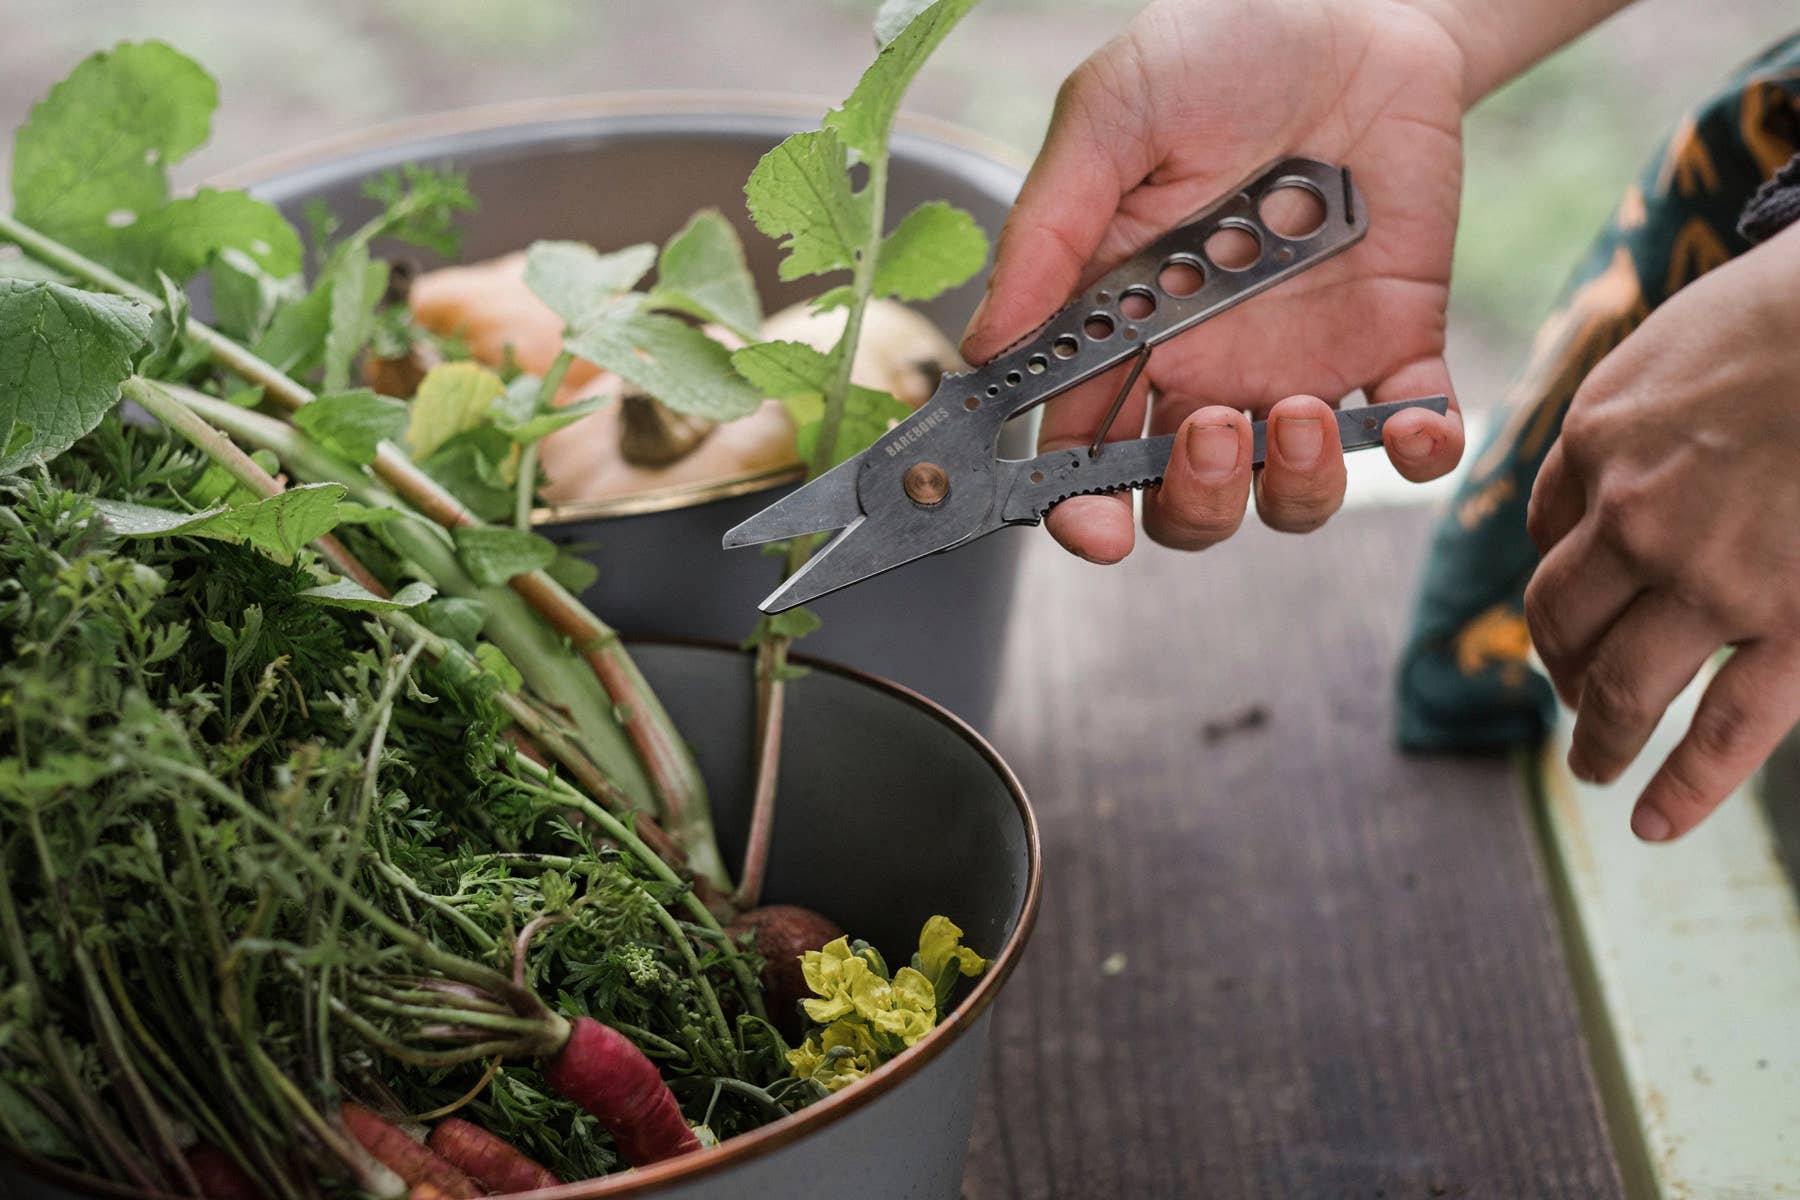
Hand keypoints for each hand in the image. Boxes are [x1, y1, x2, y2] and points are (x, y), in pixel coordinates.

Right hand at [962, 0, 1470, 561]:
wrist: (1355, 7)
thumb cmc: (1217, 49)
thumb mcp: (1112, 114)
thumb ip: (1049, 228)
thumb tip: (985, 348)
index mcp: (1118, 329)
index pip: (1081, 451)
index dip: (1077, 509)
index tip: (1092, 525)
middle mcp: (1202, 366)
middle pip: (1182, 500)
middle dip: (1193, 501)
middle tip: (1214, 429)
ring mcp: (1299, 363)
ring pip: (1288, 492)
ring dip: (1295, 486)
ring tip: (1305, 409)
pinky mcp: (1393, 342)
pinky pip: (1409, 435)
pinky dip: (1418, 452)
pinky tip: (1414, 422)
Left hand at [1525, 224, 1799, 841]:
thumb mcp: (1679, 334)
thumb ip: (1633, 400)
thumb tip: (1609, 452)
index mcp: (1597, 441)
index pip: (1551, 529)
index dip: (1560, 569)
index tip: (1572, 599)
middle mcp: (1632, 518)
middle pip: (1563, 613)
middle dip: (1559, 660)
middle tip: (1565, 690)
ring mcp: (1711, 578)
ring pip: (1623, 682)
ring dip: (1597, 732)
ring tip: (1591, 765)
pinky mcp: (1796, 622)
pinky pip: (1725, 728)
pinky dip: (1684, 784)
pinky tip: (1653, 822)